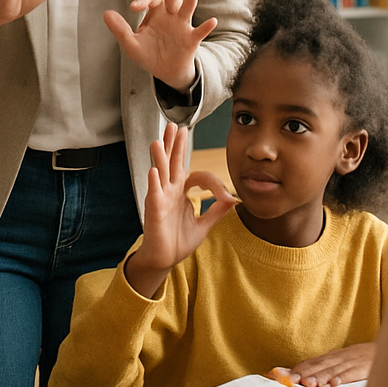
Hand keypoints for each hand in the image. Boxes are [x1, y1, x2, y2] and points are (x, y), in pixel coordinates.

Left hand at [104, 0, 216, 89]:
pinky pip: (200, 31)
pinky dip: (206, 26)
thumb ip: (120, 29)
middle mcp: (171, 14)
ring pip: (187, 7)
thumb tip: (106, 13)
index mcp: (156, 12)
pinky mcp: (191, 39)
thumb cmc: (148, 53)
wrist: (165, 71)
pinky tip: (212, 21)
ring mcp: (183, 25)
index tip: (134, 7)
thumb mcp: (131, 44)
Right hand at [125, 123, 235, 297]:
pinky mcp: (154, 209)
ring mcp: (161, 198)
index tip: (225, 196)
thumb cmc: (179, 241)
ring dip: (160, 157)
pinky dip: (154, 181)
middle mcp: (170, 191)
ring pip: (161, 172)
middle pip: (173, 162)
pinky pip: (153, 193)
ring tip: (158, 141)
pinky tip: (154, 170)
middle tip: (174, 126)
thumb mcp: (204, 226)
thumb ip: (216, 212)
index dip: (214, 183)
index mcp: (182, 192)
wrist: (165, 260)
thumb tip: (234, 200)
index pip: (198, 176)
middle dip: (174, 144)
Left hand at [272, 342, 376, 386]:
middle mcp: (340, 357)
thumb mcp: (344, 360)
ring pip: (333, 369)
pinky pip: (352, 374)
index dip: (299, 368)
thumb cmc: (364, 359)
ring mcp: (352, 362)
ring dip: (320, 376)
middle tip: (292, 380)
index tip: (284, 376)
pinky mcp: (365, 368)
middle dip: (305, 372)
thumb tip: (307, 377)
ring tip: (309, 383)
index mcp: (334, 356)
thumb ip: (328, 368)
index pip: (312, 361)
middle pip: (319, 365)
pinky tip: (334, 383)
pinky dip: (343, 378)